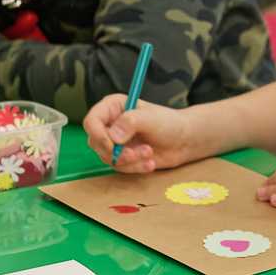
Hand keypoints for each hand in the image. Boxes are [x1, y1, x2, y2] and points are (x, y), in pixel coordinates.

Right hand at [84, 94, 202, 172]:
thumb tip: (113, 136)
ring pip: (107, 157)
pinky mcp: (122, 156)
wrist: (183, 141)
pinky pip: (119, 167)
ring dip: (129, 160)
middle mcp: (110, 124)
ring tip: (149, 154)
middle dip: (117, 152)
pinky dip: (135, 167)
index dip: (98, 135)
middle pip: (96, 142)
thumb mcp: (151, 118)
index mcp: (113, 107)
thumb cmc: (168, 123)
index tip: (112, 145)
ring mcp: (115, 141)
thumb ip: (131, 122)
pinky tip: (150, 162)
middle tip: (135, 153)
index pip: (92, 121)